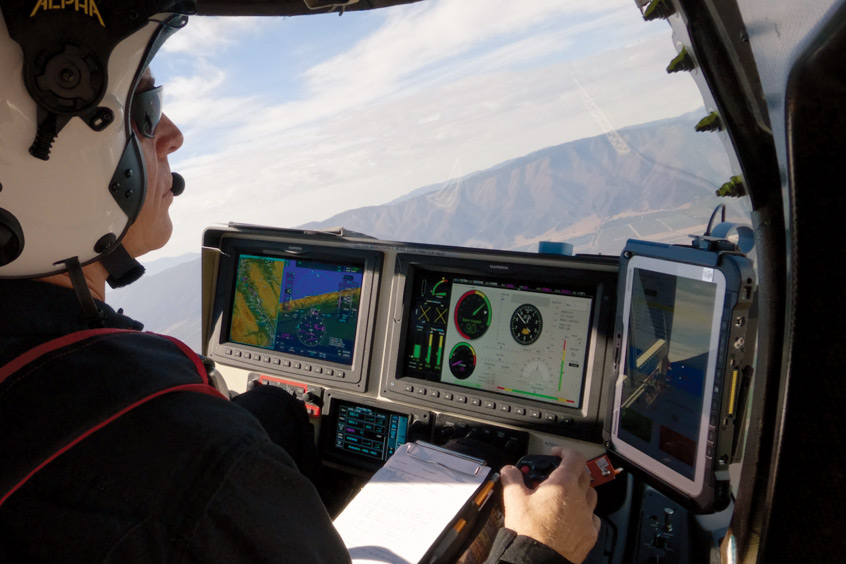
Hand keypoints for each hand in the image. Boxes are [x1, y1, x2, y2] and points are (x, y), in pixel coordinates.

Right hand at [501, 446, 600, 563]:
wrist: (538, 560)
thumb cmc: (530, 532)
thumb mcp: (514, 500)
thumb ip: (512, 479)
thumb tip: (509, 471)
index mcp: (563, 485)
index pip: (574, 458)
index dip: (565, 451)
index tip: (557, 453)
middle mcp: (579, 499)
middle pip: (584, 474)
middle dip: (572, 469)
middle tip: (557, 473)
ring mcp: (587, 517)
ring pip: (591, 495)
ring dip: (580, 490)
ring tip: (565, 495)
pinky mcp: (590, 534)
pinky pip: (593, 517)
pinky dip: (585, 513)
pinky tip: (574, 516)